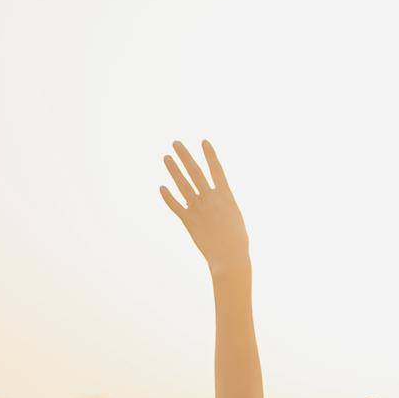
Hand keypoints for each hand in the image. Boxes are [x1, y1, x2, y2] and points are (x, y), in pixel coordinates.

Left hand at [160, 140, 247, 276]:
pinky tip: (161, 187)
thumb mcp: (235, 216)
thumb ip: (223, 204)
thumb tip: (216, 198)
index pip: (216, 170)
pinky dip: (167, 197)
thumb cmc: (237, 239)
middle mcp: (210, 198)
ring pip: (182, 184)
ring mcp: (198, 208)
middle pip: (195, 172)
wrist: (230, 256)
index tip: (203, 141)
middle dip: (184, 156)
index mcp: (225, 196)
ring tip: (166, 157)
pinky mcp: (188, 221)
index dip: (210, 155)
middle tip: (175, 143)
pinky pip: (175, 205)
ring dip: (173, 170)